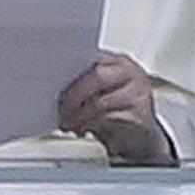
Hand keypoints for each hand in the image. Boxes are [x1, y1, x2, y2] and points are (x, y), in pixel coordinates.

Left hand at [57, 51, 174, 164]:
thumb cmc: (117, 111)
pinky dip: (91, 125)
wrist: (141, 137)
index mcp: (118, 61)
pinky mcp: (140, 116)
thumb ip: (85, 82)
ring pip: (101, 101)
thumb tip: (55, 86)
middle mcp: (131, 73)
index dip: (71, 71)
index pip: (93, 57)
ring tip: (68, 123)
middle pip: (98, 76)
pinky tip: (83, 129)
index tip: (52, 83)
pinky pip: (109, 120)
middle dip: (74, 95)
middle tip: (61, 109)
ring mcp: (138, 94)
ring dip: (79, 115)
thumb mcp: (101, 91)